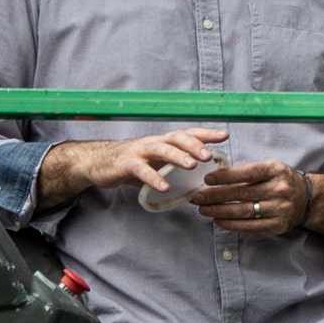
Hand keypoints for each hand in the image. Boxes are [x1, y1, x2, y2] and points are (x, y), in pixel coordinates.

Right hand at [38, 128, 225, 205]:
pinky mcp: (125, 163)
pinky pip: (141, 170)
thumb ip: (177, 173)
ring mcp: (139, 151)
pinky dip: (153, 177)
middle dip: (194, 145)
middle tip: (209, 156)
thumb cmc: (133, 164)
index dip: (206, 134)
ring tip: (192, 165)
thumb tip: (202, 188)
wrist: (97, 163)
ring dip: (177, 156)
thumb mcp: (157, 166)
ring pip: (160, 149)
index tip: (226, 135)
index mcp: (164, 142)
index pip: (189, 134)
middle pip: (177, 138)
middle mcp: (154, 142)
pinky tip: (164, 187)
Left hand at [188, 160, 322, 234]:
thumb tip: (216, 179)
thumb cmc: (281, 181)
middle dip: (215, 196)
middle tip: (198, 197)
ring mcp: (280, 209)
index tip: (207, 179)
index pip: (247, 172)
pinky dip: (232, 224)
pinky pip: (250, 226)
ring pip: (243, 211)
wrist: (308, 199)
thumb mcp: (270, 169)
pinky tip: (218, 221)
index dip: (225, 176)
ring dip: (220, 211)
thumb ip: (247, 172)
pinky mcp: (278, 225)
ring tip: (204, 210)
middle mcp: (279, 189)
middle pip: (241, 193)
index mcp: (276, 170)